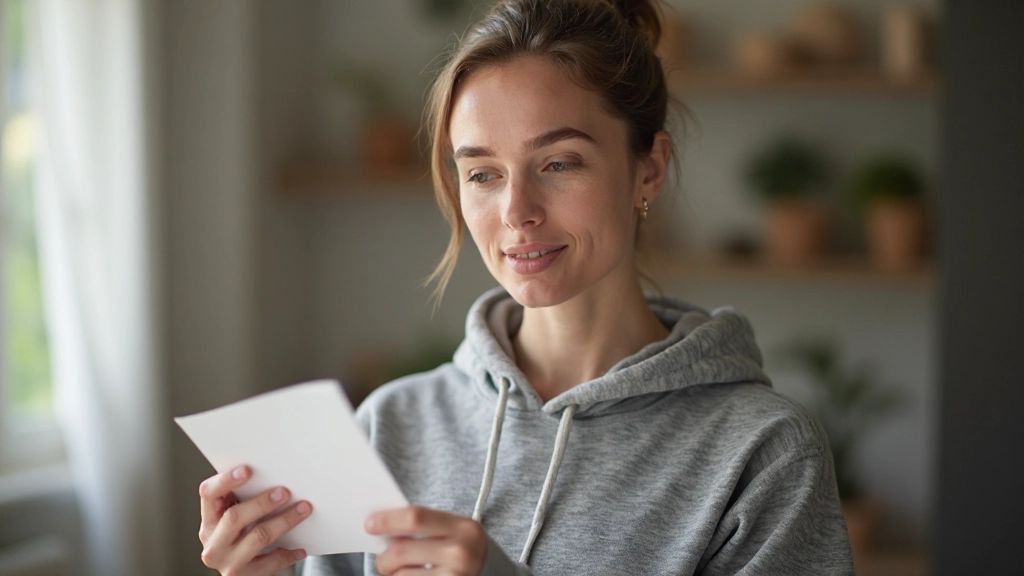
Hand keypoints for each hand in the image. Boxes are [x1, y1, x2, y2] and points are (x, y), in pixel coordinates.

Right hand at [198, 465, 313, 574]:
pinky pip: (270, 563)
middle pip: (234, 517)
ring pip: (257, 537)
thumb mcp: (238, 520)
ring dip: (284, 521)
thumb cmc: (245, 538)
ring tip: (303, 509)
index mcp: (209, 521)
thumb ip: (244, 500)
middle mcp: (213, 543)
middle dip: (262, 502)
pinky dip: (287, 553)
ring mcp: (227, 563)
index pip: (208, 495)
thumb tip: (275, 474)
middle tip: (285, 491)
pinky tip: (300, 548)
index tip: (247, 470)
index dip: (225, 481)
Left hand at [367, 506, 486, 575]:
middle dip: (384, 556)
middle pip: (401, 550)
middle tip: (383, 558)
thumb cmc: (464, 548)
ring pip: (401, 574)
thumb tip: (383, 527)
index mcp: (463, 527)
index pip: (416, 517)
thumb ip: (425, 525)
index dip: (388, 520)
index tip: (370, 525)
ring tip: (402, 571)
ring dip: (393, 574)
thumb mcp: (454, 529)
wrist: (491, 573)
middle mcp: (460, 552)